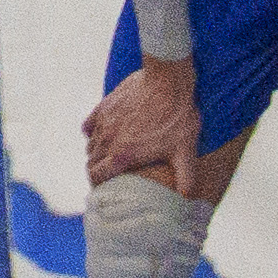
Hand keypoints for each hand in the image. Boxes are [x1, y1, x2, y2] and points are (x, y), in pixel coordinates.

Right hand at [83, 57, 199, 191]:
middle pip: (91, 161)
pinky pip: (90, 125)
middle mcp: (108, 139)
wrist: (167, 80)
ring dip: (97, 152)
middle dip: (97, 170)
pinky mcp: (104, 106)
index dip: (97, 184)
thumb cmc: (178, 117)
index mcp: (123, 154)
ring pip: (91, 144)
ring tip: (110, 156)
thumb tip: (187, 197)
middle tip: (109, 174)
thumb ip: (186, 177)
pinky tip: (105, 134)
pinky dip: (94, 133)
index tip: (104, 188)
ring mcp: (104, 121)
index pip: (96, 175)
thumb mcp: (185, 150)